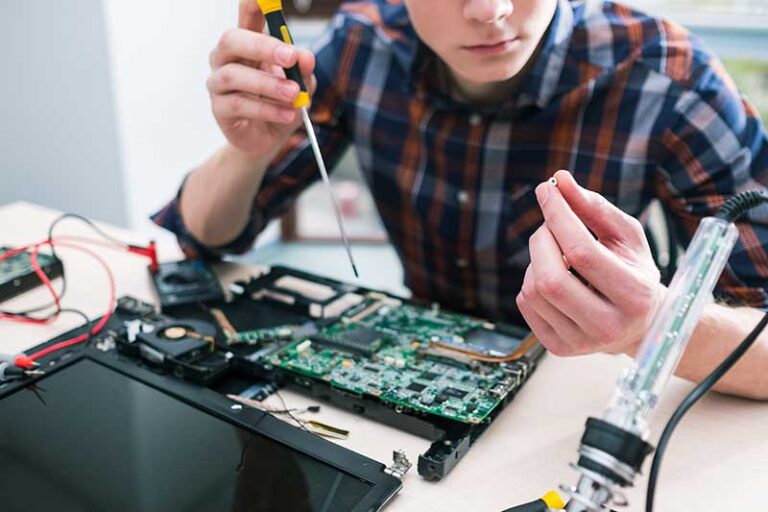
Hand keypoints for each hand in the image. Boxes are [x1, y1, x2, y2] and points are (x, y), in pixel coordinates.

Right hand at [207, 0, 316, 160]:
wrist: (268, 141)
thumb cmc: (281, 104)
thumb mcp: (302, 86)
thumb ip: (303, 70)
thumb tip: (305, 56)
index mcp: (248, 44)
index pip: (246, 15)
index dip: (253, 3)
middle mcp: (227, 58)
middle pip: (232, 40)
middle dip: (263, 46)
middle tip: (290, 57)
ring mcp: (219, 82)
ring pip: (234, 75)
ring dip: (269, 84)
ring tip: (294, 95)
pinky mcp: (219, 109)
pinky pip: (238, 104)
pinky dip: (267, 109)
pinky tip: (287, 114)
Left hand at [516, 170, 664, 355]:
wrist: (641, 325)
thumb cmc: (633, 271)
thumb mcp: (626, 237)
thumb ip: (595, 207)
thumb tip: (559, 180)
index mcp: (633, 295)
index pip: (582, 252)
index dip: (559, 216)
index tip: (547, 190)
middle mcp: (608, 325)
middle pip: (551, 277)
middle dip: (542, 239)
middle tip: (550, 224)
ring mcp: (581, 342)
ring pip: (534, 290)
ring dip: (536, 259)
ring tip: (556, 252)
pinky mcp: (558, 348)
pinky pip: (525, 304)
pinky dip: (531, 280)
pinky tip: (554, 276)